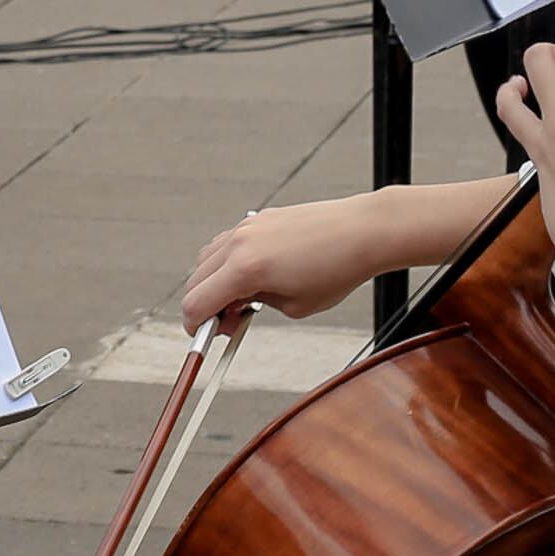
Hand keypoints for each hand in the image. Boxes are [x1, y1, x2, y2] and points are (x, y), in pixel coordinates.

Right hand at [178, 197, 407, 334]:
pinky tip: (252, 275)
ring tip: (244, 299)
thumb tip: (235, 308)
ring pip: (207, 258)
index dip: (194, 325)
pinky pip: (226, 243)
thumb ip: (256, 307)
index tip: (202, 336)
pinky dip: (226, 262)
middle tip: (230, 323)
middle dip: (205, 306)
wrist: (360, 232)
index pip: (196, 301)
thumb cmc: (335, 271)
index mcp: (245, 269)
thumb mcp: (294, 306)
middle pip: (196, 280)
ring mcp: (246, 227)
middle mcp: (238, 243)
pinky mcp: (257, 219)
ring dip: (213, 282)